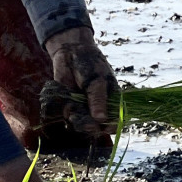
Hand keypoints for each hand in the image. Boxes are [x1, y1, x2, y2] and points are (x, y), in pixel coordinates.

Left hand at [44, 26, 118, 154]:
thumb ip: (98, 100)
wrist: (70, 53)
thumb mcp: (97, 81)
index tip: (104, 128)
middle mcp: (98, 108)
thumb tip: (101, 119)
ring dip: (76, 121)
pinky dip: (66, 113)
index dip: (111, 127)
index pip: (115, 120)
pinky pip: (67, 117)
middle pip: (96, 126)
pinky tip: (66, 104)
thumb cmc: (90, 64)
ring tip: (72, 113)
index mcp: (112, 102)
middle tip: (83, 121)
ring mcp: (83, 109)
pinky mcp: (69, 107)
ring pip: (81, 124)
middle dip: (89, 126)